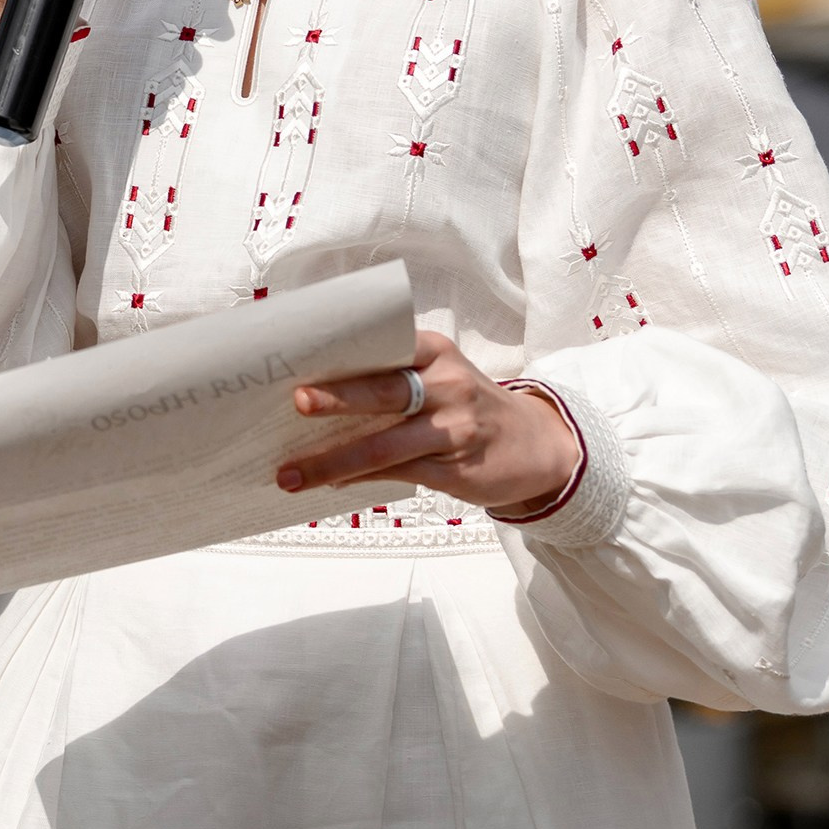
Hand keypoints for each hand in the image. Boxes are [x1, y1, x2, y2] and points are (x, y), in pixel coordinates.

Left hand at [275, 328, 578, 519]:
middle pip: (384, 391)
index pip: (384, 344)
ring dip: (333, 461)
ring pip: (384, 445)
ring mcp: (453, 429)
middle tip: (297, 402)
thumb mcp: (438, 375)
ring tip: (290, 475)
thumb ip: (389, 376)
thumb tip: (311, 397)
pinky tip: (332, 484)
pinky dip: (359, 480)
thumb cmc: (466, 405)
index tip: (300, 357)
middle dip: (337, 398)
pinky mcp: (455, 469)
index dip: (343, 351)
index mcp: (434, 351)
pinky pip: (397, 474)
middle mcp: (447, 385)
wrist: (538, 445)